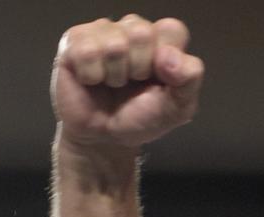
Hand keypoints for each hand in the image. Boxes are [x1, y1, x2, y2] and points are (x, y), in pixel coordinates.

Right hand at [52, 16, 203, 151]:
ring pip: (114, 44)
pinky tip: (92, 81)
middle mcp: (132, 29)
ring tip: (112, 84)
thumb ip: (189, 81)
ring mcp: (102, 32)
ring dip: (115, 75)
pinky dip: (92, 76)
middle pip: (141, 33)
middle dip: (139, 69)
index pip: (172, 30)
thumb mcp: (177, 108)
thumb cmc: (139, 118)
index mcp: (160, 41)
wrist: (105, 139)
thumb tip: (172, 59)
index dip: (168, 58)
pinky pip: (87, 52)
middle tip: (132, 84)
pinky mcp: (74, 40)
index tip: (162, 79)